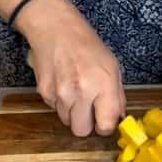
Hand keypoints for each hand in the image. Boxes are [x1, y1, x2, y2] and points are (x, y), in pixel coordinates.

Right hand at [23, 0, 125, 137]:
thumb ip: (117, 95)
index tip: (105, 121)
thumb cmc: (88, 46)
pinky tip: (65, 85)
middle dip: (87, 124)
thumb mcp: (113, 67)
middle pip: (81, 131)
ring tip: (77, 92)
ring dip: (73, 113)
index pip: (105, 125)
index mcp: (103, 85)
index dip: (106, 126)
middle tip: (90, 110)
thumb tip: (117, 118)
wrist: (56, 30)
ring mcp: (60, 94)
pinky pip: (55, 109)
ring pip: (67, 121)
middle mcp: (81, 92)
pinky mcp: (44, 93)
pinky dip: (60, 103)